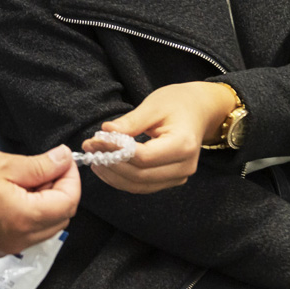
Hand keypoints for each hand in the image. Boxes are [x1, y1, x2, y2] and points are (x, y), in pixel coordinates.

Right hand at [0, 146, 78, 256]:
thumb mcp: (2, 164)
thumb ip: (39, 165)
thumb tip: (62, 159)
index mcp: (25, 218)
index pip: (69, 201)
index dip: (71, 177)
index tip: (62, 160)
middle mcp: (21, 238)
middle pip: (61, 217)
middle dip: (61, 190)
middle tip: (46, 167)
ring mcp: (9, 245)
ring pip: (46, 226)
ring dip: (46, 203)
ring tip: (26, 179)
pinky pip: (27, 232)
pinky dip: (30, 214)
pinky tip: (13, 194)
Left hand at [89, 82, 237, 193]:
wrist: (199, 109)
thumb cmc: (177, 102)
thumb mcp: (153, 105)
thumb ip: (130, 122)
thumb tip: (105, 132)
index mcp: (183, 144)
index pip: (143, 157)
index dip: (116, 151)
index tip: (96, 139)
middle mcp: (184, 166)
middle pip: (140, 175)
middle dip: (111, 164)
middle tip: (90, 149)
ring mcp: (179, 176)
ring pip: (140, 185)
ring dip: (113, 175)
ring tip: (94, 158)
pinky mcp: (171, 179)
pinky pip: (143, 185)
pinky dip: (122, 179)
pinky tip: (107, 167)